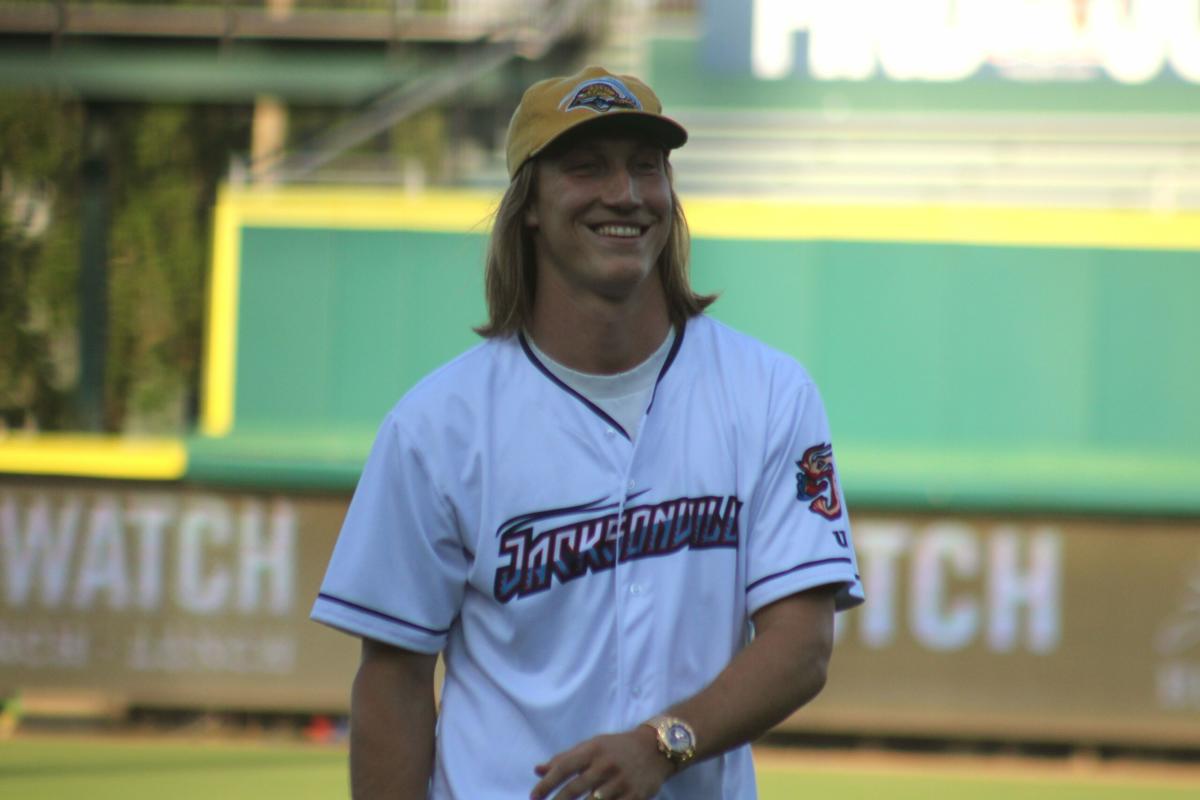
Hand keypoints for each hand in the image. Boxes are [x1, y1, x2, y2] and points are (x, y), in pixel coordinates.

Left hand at [530, 725, 673, 799]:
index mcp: (593, 750)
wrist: (656, 748)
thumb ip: (564, 758)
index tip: (533, 797)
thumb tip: (537, 770)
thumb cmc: (616, 748)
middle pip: (575, 788)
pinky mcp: (635, 796)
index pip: (564, 767)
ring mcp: (622, 782)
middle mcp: (606, 765)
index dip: (546, 784)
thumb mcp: (591, 746)